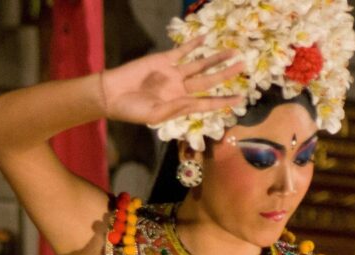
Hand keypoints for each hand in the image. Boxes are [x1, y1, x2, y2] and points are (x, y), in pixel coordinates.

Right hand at [100, 36, 245, 125]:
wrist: (111, 94)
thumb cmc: (131, 109)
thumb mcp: (154, 116)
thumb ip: (176, 108)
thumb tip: (194, 101)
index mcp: (179, 104)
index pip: (206, 103)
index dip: (223, 102)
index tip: (240, 99)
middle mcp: (180, 89)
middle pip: (208, 81)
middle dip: (226, 74)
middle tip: (243, 67)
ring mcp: (173, 73)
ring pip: (199, 65)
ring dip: (215, 58)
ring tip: (232, 53)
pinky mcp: (163, 60)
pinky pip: (182, 52)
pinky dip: (193, 45)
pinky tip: (205, 38)